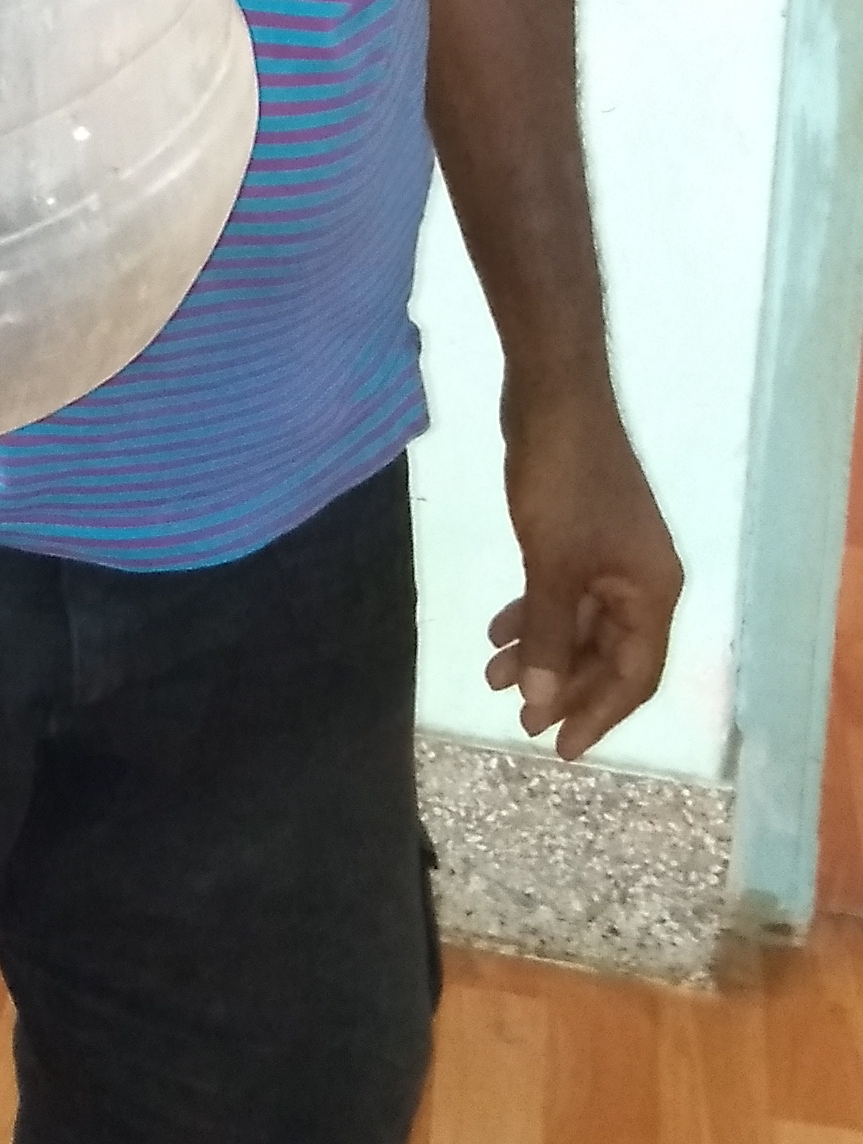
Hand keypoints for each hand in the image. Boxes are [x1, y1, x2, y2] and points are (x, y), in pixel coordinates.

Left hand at [486, 381, 682, 760]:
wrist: (554, 395)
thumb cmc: (563, 481)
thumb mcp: (552, 566)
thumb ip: (550, 637)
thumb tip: (543, 704)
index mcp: (652, 591)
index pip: (636, 674)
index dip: (599, 715)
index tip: (559, 748)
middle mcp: (640, 579)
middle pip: (608, 654)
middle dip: (564, 687)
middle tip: (519, 718)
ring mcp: (611, 555)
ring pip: (579, 623)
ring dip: (541, 651)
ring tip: (491, 677)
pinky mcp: (581, 534)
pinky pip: (562, 592)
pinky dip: (534, 614)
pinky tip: (497, 631)